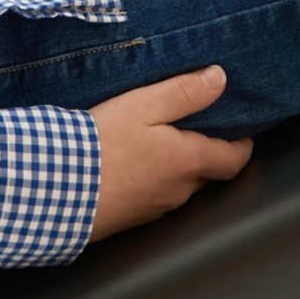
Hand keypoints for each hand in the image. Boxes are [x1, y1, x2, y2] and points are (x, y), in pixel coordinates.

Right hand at [86, 66, 254, 241]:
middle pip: (208, 175)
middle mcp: (178, 191)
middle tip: (200, 131)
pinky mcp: (131, 219)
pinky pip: (154, 199)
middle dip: (209, 155)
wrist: (56, 188)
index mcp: (187, 161)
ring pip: (180, 187)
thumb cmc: (101, 144)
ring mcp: (155, 209)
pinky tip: (134, 167)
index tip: (242, 133)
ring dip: (178, 169)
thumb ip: (184, 92)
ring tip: (161, 144)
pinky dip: (153, 182)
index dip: (242, 146)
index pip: (233, 160)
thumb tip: (220, 79)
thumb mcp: (144, 105)